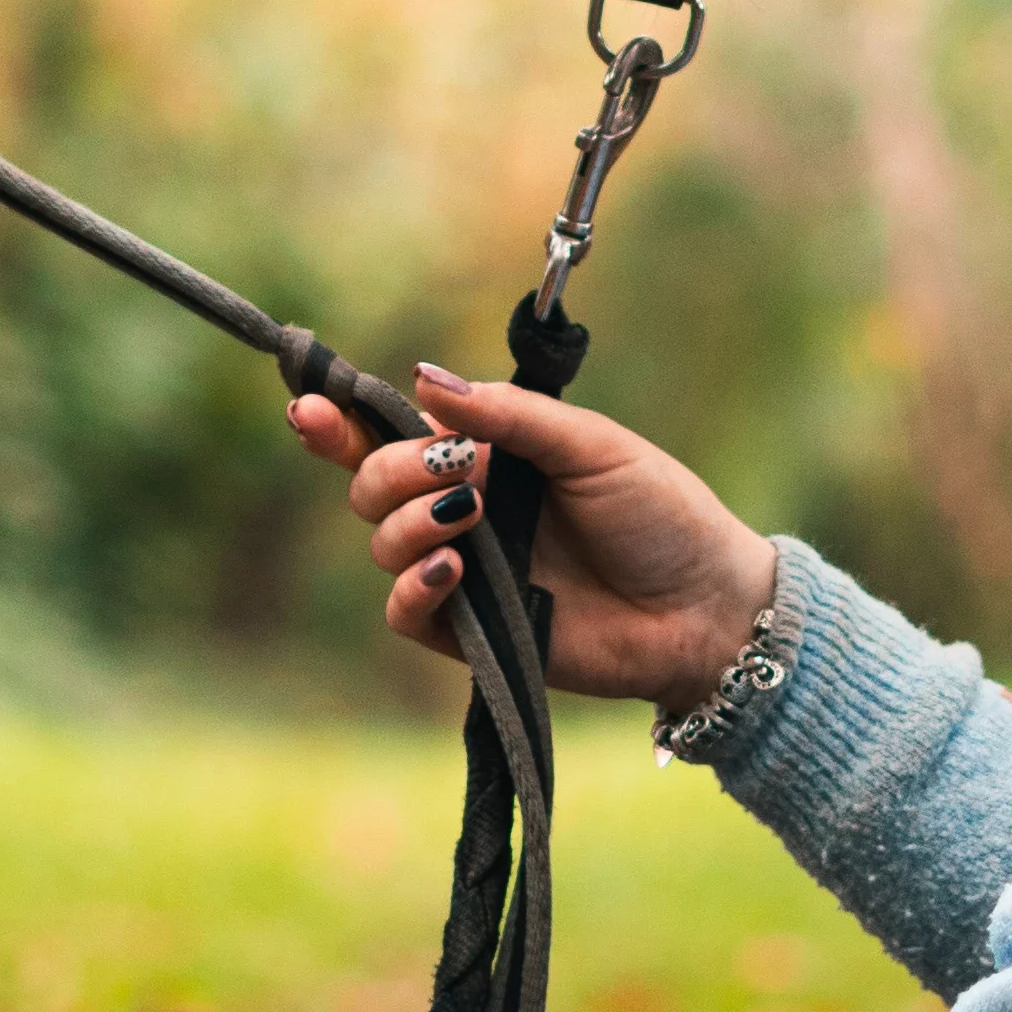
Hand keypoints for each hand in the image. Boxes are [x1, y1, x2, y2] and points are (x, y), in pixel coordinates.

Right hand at [288, 365, 777, 711]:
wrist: (704, 607)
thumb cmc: (660, 515)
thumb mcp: (590, 446)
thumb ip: (507, 416)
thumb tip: (422, 378)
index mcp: (487, 455)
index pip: (394, 432)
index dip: (341, 420)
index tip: (307, 405)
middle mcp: (464, 509)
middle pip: (371, 484)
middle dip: (386, 469)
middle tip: (448, 470)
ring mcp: (464, 572)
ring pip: (380, 542)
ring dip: (407, 522)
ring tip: (468, 519)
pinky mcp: (471, 634)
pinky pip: (405, 611)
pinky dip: (412, 585)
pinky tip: (451, 569)